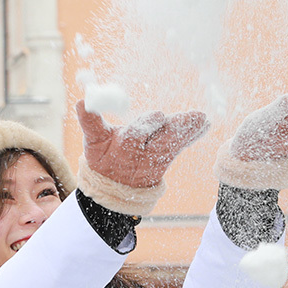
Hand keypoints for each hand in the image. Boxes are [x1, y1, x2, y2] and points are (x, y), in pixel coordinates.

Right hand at [76, 100, 208, 188]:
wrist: (113, 185)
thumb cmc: (101, 156)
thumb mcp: (92, 141)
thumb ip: (89, 122)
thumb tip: (82, 102)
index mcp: (123, 148)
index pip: (136, 136)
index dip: (146, 126)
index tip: (159, 115)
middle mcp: (142, 154)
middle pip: (162, 140)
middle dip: (179, 128)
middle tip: (196, 117)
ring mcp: (156, 157)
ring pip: (174, 143)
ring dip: (190, 130)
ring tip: (204, 119)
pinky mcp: (166, 158)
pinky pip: (180, 146)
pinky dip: (192, 135)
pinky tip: (205, 125)